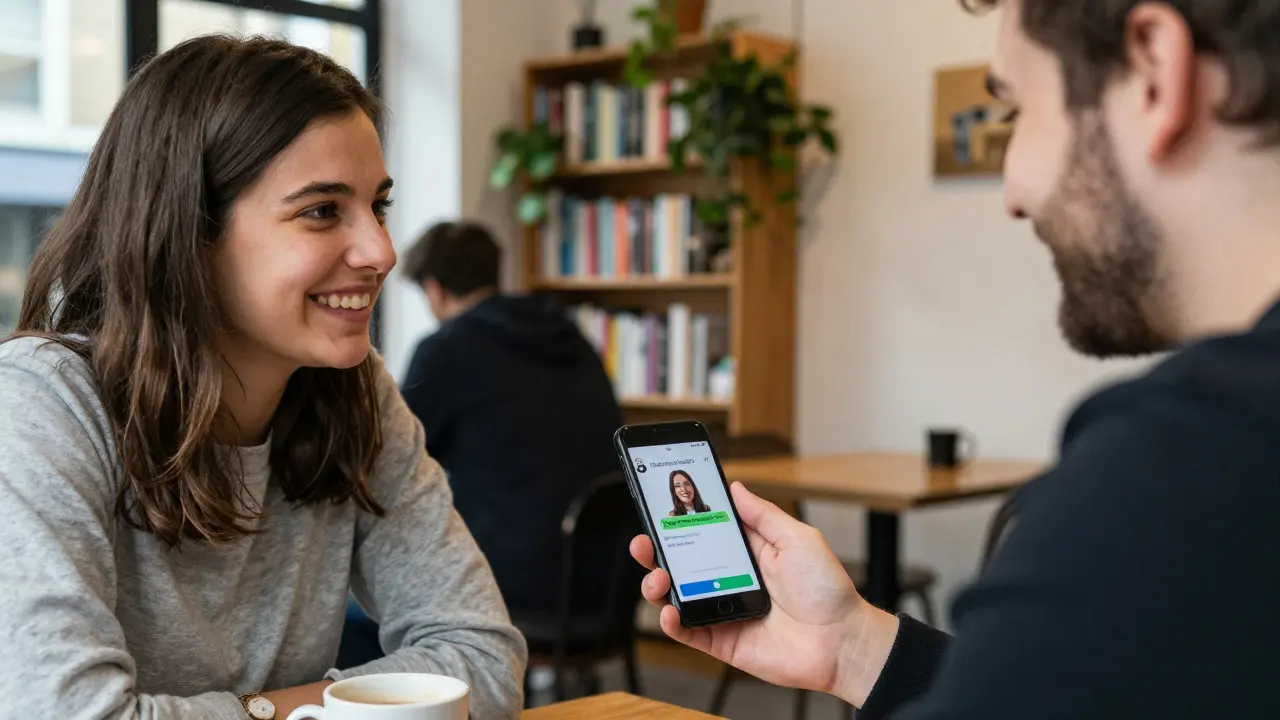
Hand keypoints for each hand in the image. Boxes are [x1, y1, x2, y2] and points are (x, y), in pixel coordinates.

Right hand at [631, 482, 899, 706]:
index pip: (704, 532)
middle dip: (656, 551)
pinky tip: (670, 610)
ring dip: (657, 584)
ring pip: (676, 596)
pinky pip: (687, 631)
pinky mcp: (722, 641)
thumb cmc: (828, 590)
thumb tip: (735, 488)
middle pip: (681, 563)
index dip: (680, 522)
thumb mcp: (797, 538)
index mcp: (747, 552)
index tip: (660, 508)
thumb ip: (763, 515)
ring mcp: (723, 610)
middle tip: (644, 542)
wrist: (842, 641)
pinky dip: (671, 621)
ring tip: (658, 578)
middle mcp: (730, 580)